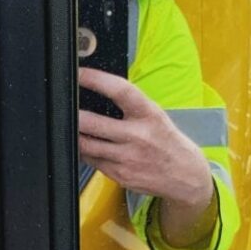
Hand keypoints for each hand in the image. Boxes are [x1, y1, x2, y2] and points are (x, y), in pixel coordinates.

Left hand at [78, 67, 215, 246]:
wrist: (186, 176)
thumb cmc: (165, 140)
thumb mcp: (155, 116)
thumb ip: (129, 106)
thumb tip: (96, 91)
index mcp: (149, 114)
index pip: (121, 91)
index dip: (97, 80)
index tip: (80, 74)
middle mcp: (138, 136)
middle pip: (92, 123)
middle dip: (74, 115)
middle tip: (64, 106)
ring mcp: (127, 158)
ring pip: (85, 144)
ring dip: (74, 135)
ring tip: (71, 126)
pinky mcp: (119, 174)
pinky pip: (90, 160)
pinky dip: (84, 151)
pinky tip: (86, 145)